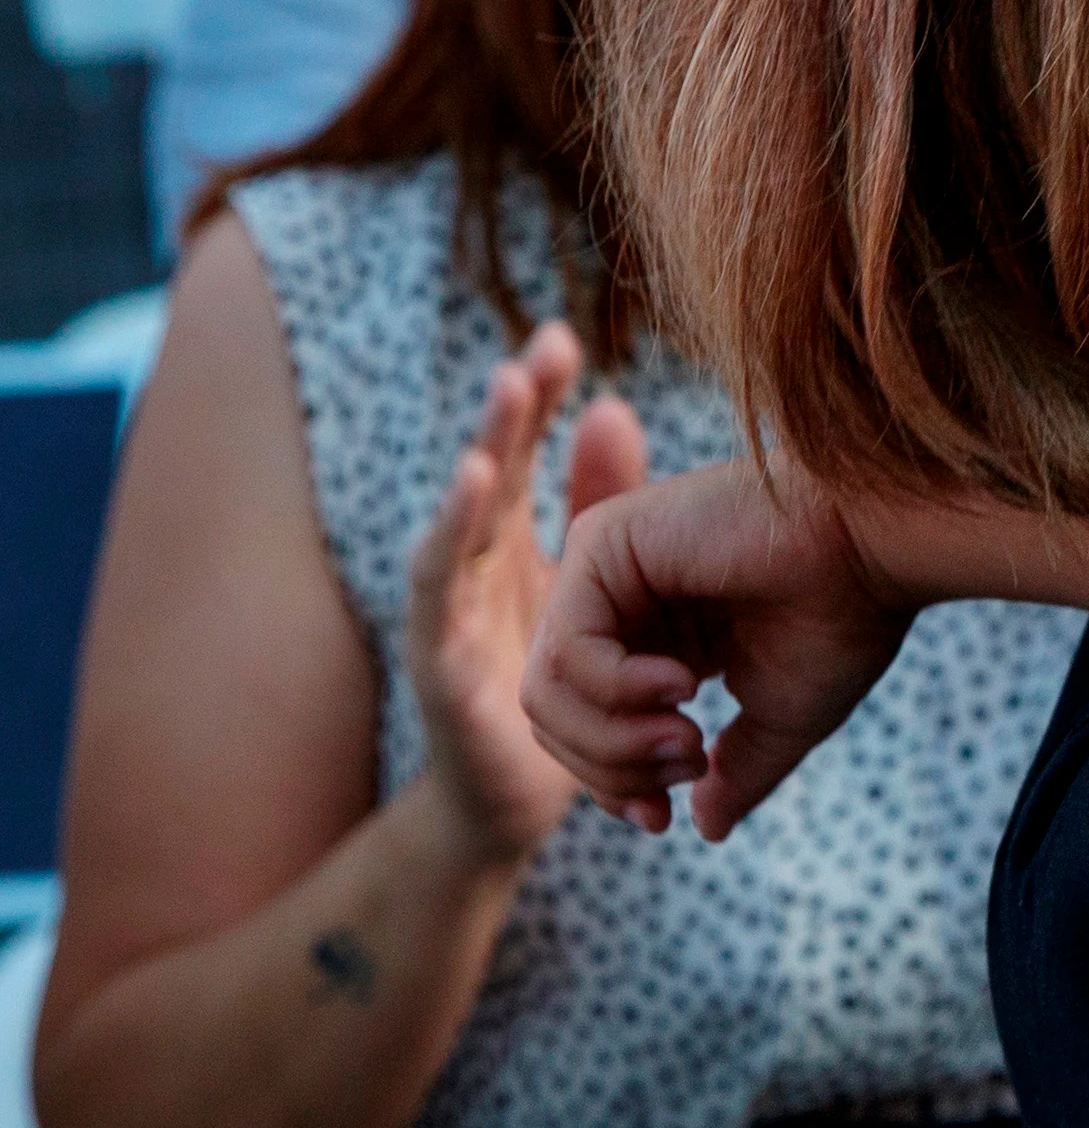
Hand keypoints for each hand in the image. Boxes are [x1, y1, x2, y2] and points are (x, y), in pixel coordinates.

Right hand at [409, 324, 646, 863]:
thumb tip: (612, 407)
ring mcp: (447, 614)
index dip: (535, 397)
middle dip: (503, 419)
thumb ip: (596, 501)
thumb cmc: (557, 680)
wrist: (521, 794)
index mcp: (511, 544)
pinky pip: (437, 603)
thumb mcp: (587, 583)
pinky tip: (470, 500)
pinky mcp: (439, 666)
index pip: (521, 454)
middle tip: (527, 360)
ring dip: (474, 478)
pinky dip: (448, 552)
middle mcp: (472, 568)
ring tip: (492, 422)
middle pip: (484, 477)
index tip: (559, 334)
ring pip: (456, 533)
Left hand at [522, 460, 911, 840]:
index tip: (665, 820)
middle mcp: (620, 601)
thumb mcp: (783, 716)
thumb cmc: (846, 619)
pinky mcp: (600, 544)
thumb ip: (738, 771)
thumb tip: (706, 829)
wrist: (876, 548)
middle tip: (691, 766)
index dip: (614, 785)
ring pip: (546, 693)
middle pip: (554, 719)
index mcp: (658, 638)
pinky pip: (569, 651)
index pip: (588, 729)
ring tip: (688, 737)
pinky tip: (683, 686)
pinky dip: (616, 689)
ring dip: (614, 739)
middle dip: (613, 768)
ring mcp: (603, 569)